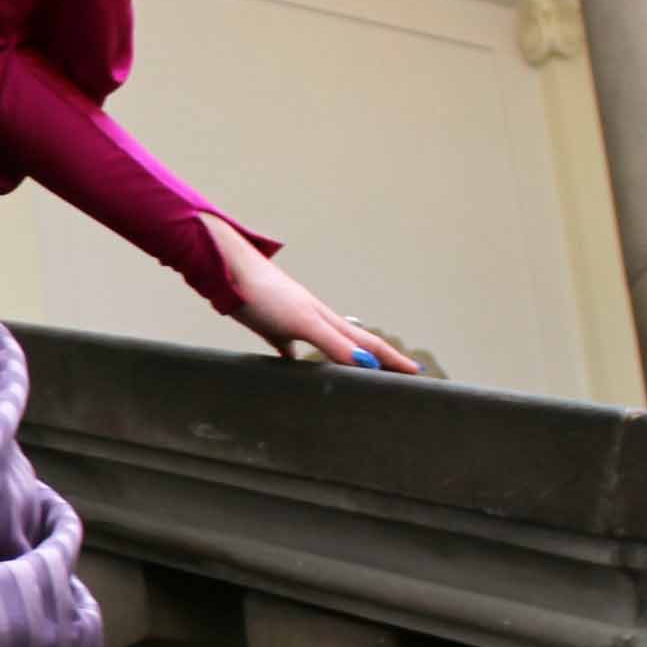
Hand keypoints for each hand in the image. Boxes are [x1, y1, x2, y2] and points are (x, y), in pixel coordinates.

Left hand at [199, 216, 420, 371]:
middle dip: (379, 361)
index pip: (370, 345)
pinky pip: (290, 349)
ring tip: (357, 374)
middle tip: (399, 374)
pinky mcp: (270, 327)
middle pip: (355, 345)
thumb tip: (368, 364)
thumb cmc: (266, 294)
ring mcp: (294, 322)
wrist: (230, 272)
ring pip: (328, 346)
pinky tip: (295, 370)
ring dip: (345, 360)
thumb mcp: (304, 322)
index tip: (417, 372)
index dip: (394, 360)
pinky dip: (299, 361)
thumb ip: (334, 343)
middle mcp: (316, 320)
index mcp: (328, 320)